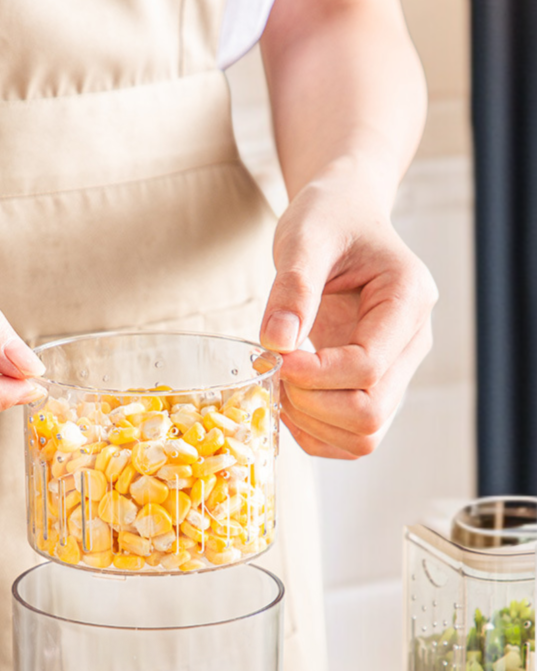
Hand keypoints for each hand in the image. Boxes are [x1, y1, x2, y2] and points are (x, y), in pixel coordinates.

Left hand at [260, 165, 436, 458]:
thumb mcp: (305, 235)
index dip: (315, 375)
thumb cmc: (329, 218)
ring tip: (278, 386)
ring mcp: (398, 371)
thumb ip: (293, 286)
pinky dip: (314, 433)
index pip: (369, 367)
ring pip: (364, 436)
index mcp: (408, 300)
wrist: (344, 218)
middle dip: (311, 404)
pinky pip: (351, 438)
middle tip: (272, 373)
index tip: (274, 357)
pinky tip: (289, 400)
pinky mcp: (376, 388)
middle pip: (370, 413)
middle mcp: (413, 343)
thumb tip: (277, 342)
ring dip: (311, 425)